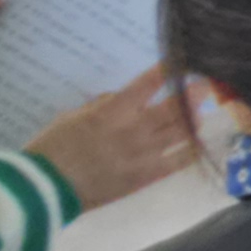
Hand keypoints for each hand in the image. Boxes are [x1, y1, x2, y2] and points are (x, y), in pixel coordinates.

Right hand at [22, 64, 201, 210]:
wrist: (46, 188)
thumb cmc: (53, 147)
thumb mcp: (73, 116)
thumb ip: (102, 105)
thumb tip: (120, 98)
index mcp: (113, 111)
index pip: (147, 84)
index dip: (167, 71)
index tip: (180, 62)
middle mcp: (134, 129)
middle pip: (174, 107)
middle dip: (193, 94)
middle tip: (205, 85)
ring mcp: (143, 154)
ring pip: (180, 132)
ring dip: (194, 119)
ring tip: (202, 111)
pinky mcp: (145, 177)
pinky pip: (176, 162)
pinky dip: (190, 151)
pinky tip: (198, 143)